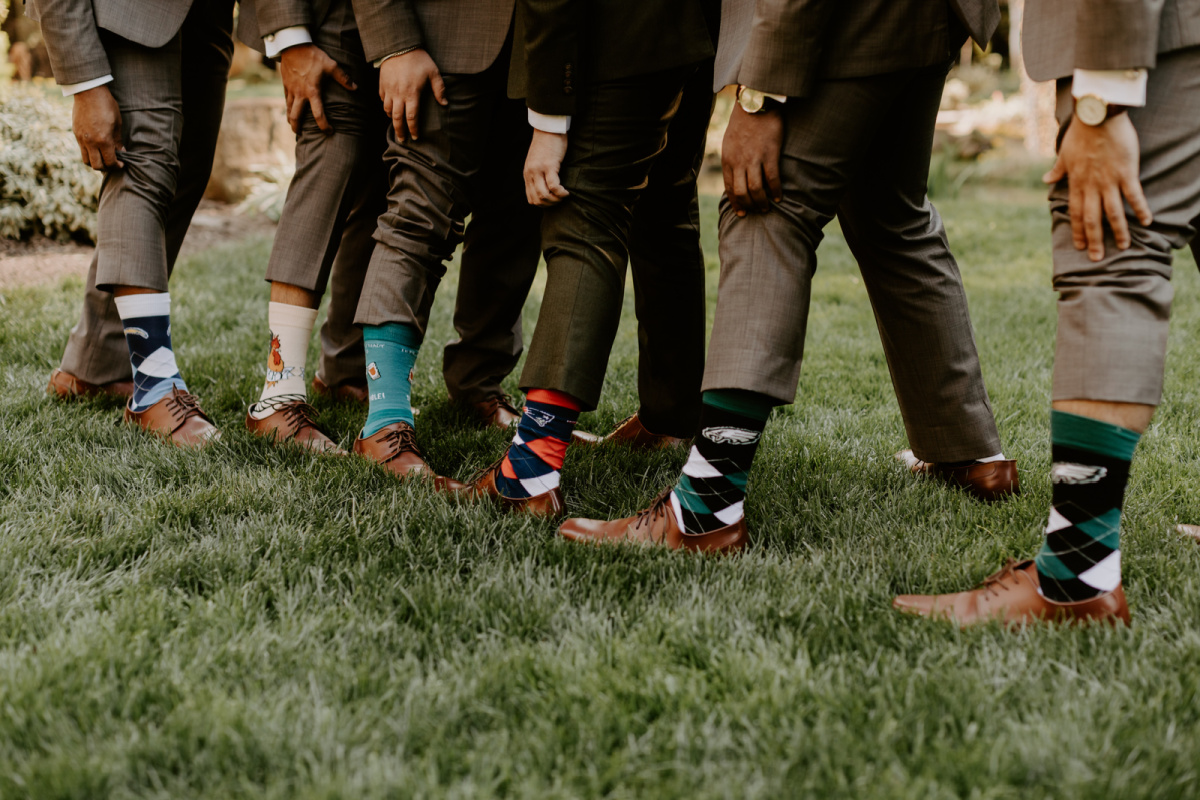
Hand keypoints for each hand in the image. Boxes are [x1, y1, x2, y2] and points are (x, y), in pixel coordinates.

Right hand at [72, 85, 123, 169]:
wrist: (88, 92)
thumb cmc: (107, 106)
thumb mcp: (117, 123)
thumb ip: (118, 140)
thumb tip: (121, 152)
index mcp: (103, 140)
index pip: (110, 162)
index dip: (117, 166)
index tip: (122, 164)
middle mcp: (90, 142)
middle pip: (96, 166)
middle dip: (106, 168)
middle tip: (113, 163)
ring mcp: (81, 138)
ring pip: (86, 160)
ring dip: (95, 162)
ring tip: (103, 158)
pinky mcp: (76, 133)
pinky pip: (81, 150)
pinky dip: (89, 153)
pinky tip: (96, 148)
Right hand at [280, 43, 356, 133]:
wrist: (292, 44)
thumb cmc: (313, 55)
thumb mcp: (331, 65)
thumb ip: (343, 78)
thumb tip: (356, 88)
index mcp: (312, 91)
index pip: (318, 114)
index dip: (324, 125)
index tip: (329, 131)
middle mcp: (300, 93)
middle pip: (296, 116)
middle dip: (297, 128)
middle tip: (300, 135)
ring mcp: (291, 89)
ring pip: (289, 109)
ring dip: (291, 119)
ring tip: (294, 126)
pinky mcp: (285, 84)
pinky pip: (286, 99)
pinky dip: (288, 107)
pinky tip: (290, 110)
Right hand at [378, 48, 446, 141]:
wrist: (399, 46)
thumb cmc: (419, 60)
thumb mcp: (433, 72)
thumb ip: (440, 89)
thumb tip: (445, 104)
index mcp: (412, 94)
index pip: (412, 117)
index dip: (414, 129)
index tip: (416, 137)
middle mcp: (398, 94)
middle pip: (397, 118)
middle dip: (400, 131)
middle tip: (402, 140)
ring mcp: (388, 90)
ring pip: (387, 110)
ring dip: (392, 119)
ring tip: (396, 125)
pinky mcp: (382, 84)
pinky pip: (382, 99)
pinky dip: (386, 106)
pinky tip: (390, 108)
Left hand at [523, 130, 569, 206]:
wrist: (548, 129)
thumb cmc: (547, 145)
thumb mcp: (537, 162)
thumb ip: (538, 174)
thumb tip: (546, 188)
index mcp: (527, 174)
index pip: (531, 199)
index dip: (543, 205)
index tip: (553, 201)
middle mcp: (530, 173)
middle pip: (537, 199)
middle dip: (550, 204)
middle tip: (560, 200)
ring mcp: (539, 170)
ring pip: (544, 195)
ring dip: (555, 200)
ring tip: (563, 196)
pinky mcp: (549, 166)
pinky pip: (553, 186)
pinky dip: (560, 192)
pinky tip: (566, 192)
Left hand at [722, 104, 782, 215]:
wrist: (755, 103)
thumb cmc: (743, 122)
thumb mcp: (729, 142)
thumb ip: (732, 159)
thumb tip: (735, 175)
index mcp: (728, 160)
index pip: (730, 188)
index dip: (736, 203)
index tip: (741, 213)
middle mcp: (739, 162)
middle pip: (742, 193)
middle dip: (749, 206)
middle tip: (757, 212)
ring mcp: (754, 158)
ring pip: (756, 189)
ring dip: (762, 202)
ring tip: (767, 208)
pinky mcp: (770, 154)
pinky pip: (772, 179)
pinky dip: (776, 191)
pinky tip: (779, 197)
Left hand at [1043, 112, 1152, 261]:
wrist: (1097, 116)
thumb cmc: (1081, 133)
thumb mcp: (1064, 154)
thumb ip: (1057, 170)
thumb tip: (1046, 180)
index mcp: (1076, 183)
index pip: (1075, 213)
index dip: (1077, 231)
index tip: (1079, 246)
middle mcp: (1092, 186)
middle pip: (1092, 219)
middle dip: (1094, 240)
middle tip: (1097, 258)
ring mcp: (1109, 181)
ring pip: (1113, 212)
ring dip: (1118, 231)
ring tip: (1122, 246)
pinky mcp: (1126, 172)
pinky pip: (1134, 195)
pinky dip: (1140, 209)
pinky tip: (1146, 221)